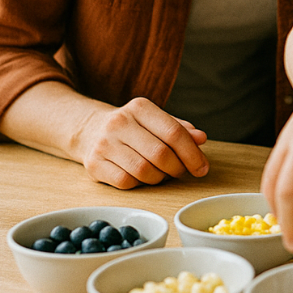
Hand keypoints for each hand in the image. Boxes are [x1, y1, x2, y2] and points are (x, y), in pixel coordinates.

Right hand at [74, 96, 208, 188]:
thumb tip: (201, 138)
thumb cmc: (133, 127)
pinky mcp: (94, 164)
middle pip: (160, 154)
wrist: (90, 130)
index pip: (174, 132)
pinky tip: (141, 177)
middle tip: (181, 172)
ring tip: (162, 173)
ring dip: (160, 178)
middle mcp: (119, 122)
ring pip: (144, 171)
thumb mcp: (156, 120)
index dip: (192, 154)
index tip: (202, 168)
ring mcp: (104, 144)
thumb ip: (180, 129)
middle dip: (177, 168)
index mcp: (140, 107)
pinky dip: (140, 184)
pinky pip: (126, 182)